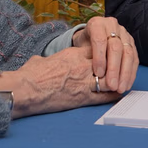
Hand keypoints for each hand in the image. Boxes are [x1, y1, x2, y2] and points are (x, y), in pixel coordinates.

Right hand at [0, 44, 135, 118]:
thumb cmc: (29, 76)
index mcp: (73, 54)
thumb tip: (41, 62)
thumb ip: (46, 60)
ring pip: (110, 78)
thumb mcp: (39, 61)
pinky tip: (118, 94)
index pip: (97, 49)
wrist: (25, 90)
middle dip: (115, 66)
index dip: (104, 53)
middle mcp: (82, 66)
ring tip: (122, 82)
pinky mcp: (83, 97)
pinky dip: (113, 95)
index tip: (108, 56)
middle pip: (108, 62)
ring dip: (117, 80)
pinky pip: (105, 96)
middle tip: (120, 69)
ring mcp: (84, 81)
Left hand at [74, 16, 138, 92]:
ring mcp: (124, 33)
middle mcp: (112, 25)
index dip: (99, 58)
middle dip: (114, 68)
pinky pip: (135, 58)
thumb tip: (94, 76)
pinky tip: (127, 84)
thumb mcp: (79, 48)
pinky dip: (131, 73)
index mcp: (97, 24)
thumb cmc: (83, 45)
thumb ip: (85, 58)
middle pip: (116, 47)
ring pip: (128, 53)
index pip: (100, 40)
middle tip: (111, 85)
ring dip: (125, 73)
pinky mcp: (132, 42)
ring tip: (120, 88)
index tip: (98, 74)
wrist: (91, 38)